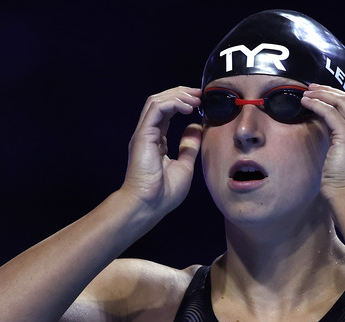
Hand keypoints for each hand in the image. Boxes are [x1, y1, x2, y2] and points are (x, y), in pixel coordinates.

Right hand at [121, 86, 202, 213]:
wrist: (148, 205)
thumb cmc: (163, 193)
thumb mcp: (184, 166)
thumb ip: (189, 147)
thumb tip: (196, 127)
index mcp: (156, 140)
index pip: (167, 112)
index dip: (183, 103)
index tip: (201, 101)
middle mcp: (148, 134)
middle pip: (161, 102)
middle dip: (181, 94)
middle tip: (200, 93)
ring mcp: (144, 133)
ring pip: (157, 101)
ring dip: (178, 96)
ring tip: (196, 99)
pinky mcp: (143, 135)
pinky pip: (156, 109)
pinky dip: (172, 103)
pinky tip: (187, 107)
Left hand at [301, 84, 344, 201]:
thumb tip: (331, 123)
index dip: (341, 98)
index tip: (325, 95)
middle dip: (330, 92)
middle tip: (313, 88)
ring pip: (342, 102)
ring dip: (322, 95)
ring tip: (307, 93)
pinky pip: (330, 112)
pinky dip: (317, 104)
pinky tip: (306, 103)